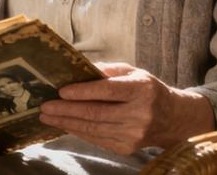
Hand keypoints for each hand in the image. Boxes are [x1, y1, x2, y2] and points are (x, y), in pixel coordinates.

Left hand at [38, 63, 213, 153]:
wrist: (172, 118)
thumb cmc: (147, 89)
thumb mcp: (133, 72)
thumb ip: (107, 70)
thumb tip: (77, 68)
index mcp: (141, 90)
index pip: (108, 91)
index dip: (83, 91)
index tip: (61, 91)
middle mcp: (139, 114)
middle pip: (97, 113)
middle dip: (67, 110)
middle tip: (45, 106)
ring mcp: (134, 134)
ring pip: (94, 129)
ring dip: (66, 123)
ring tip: (47, 117)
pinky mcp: (127, 148)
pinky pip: (97, 140)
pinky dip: (78, 132)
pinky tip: (63, 125)